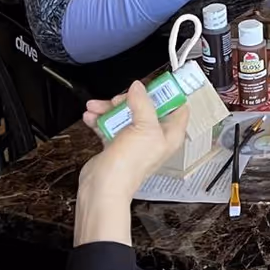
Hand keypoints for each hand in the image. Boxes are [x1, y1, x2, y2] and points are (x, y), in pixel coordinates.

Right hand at [76, 82, 189, 244]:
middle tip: (120, 99)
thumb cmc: (129, 166)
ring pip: (125, 115)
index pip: (178, 107)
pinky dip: (100, 120)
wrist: (103, 187)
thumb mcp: (144, 127)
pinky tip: (91, 116)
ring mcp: (134, 142)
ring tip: (97, 107)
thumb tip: (139, 87)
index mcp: (169, 134)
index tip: (158, 82)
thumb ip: (143, 103)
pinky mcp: (116, 145)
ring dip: (109, 108)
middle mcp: (154, 138)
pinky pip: (109, 126)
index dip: (170, 93)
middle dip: (130, 99)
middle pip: (147, 107)